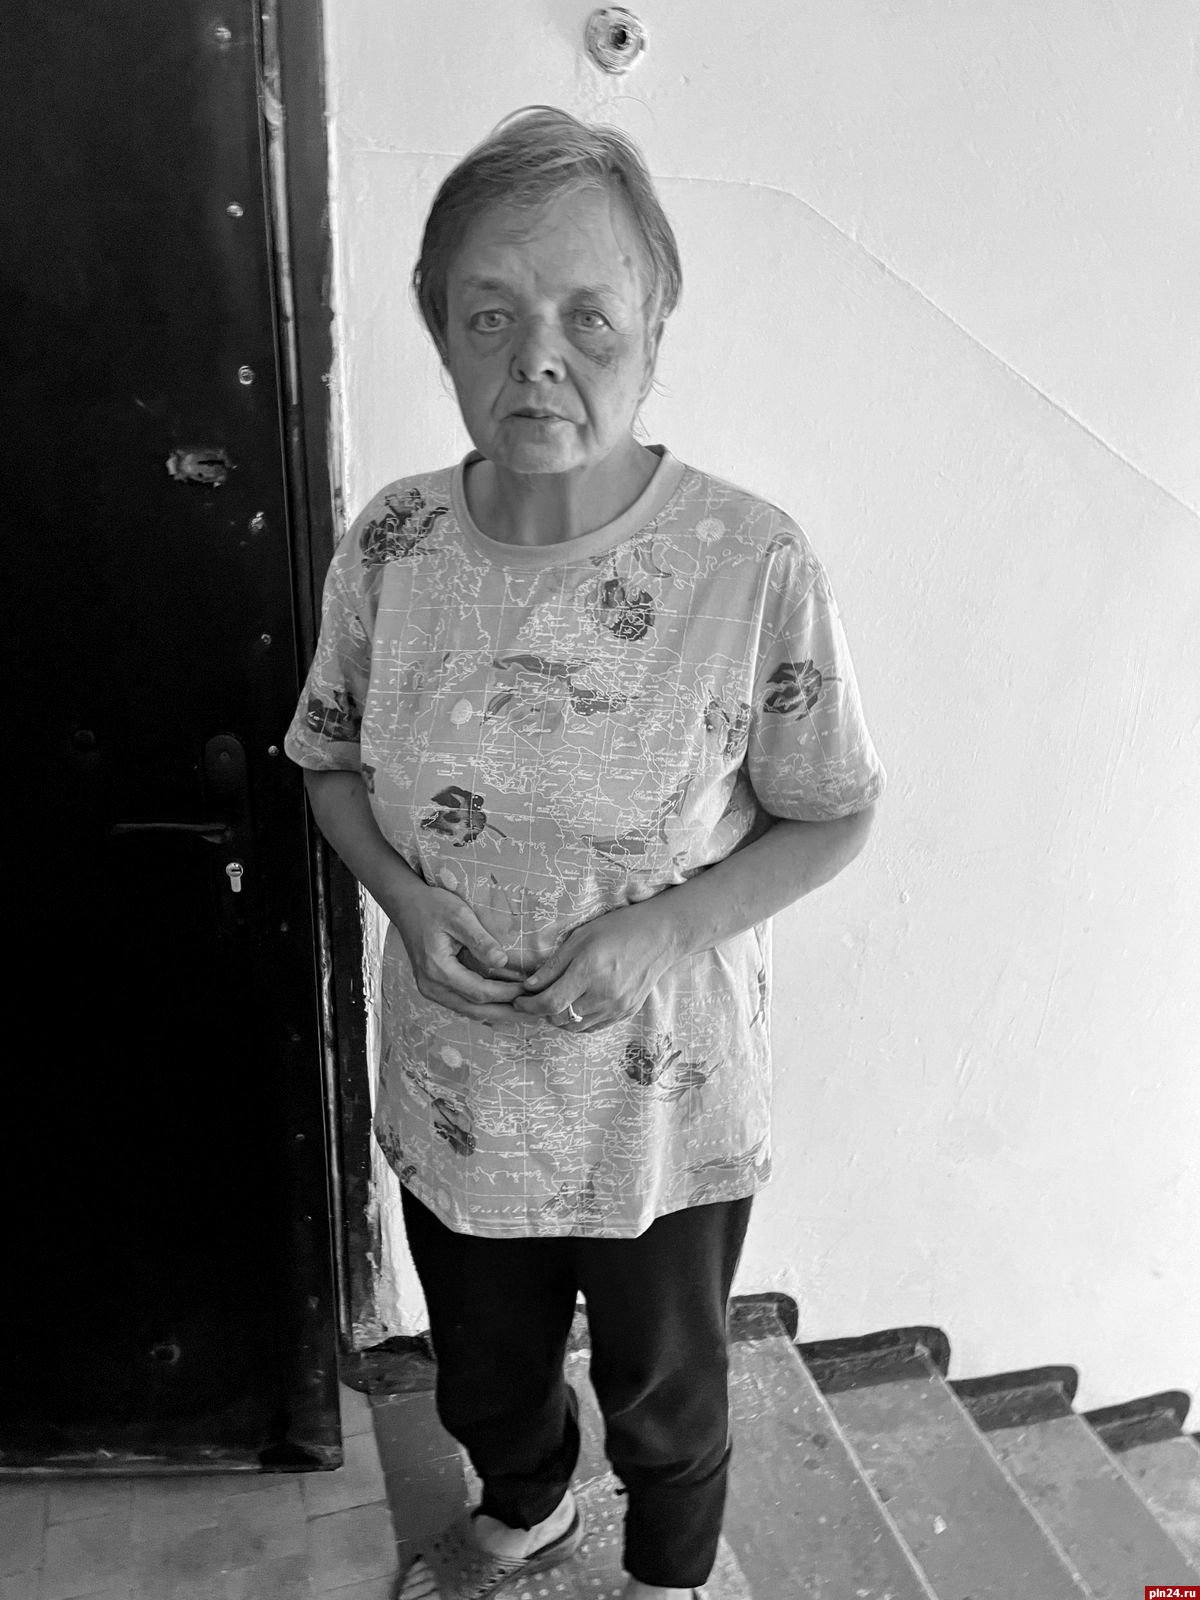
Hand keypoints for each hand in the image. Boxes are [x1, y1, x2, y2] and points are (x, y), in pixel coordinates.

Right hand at [389, 884, 529, 1024]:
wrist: (407, 905)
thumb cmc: (433, 906)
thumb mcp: (459, 916)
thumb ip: (480, 940)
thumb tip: (502, 962)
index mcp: (438, 969)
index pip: (479, 992)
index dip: (507, 993)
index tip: (531, 989)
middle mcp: (432, 986)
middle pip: (475, 1009)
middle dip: (507, 1013)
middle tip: (535, 1013)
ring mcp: (431, 989)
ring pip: (469, 1010)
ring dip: (497, 1013)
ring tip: (524, 1013)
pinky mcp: (435, 987)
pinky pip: (462, 1003)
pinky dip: (484, 1006)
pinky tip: (503, 1005)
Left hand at [512, 902, 677, 1031]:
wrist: (660, 936)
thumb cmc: (617, 930)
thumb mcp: (580, 938)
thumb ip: (553, 966)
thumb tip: (529, 987)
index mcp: (589, 972)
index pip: (550, 1003)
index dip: (529, 1006)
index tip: (520, 1001)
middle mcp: (604, 995)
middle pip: (560, 1018)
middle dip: (542, 1011)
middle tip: (536, 998)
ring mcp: (617, 1007)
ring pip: (575, 1026)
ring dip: (560, 1018)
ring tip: (557, 1000)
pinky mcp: (625, 1013)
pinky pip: (593, 1027)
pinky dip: (579, 1021)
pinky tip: (577, 1005)